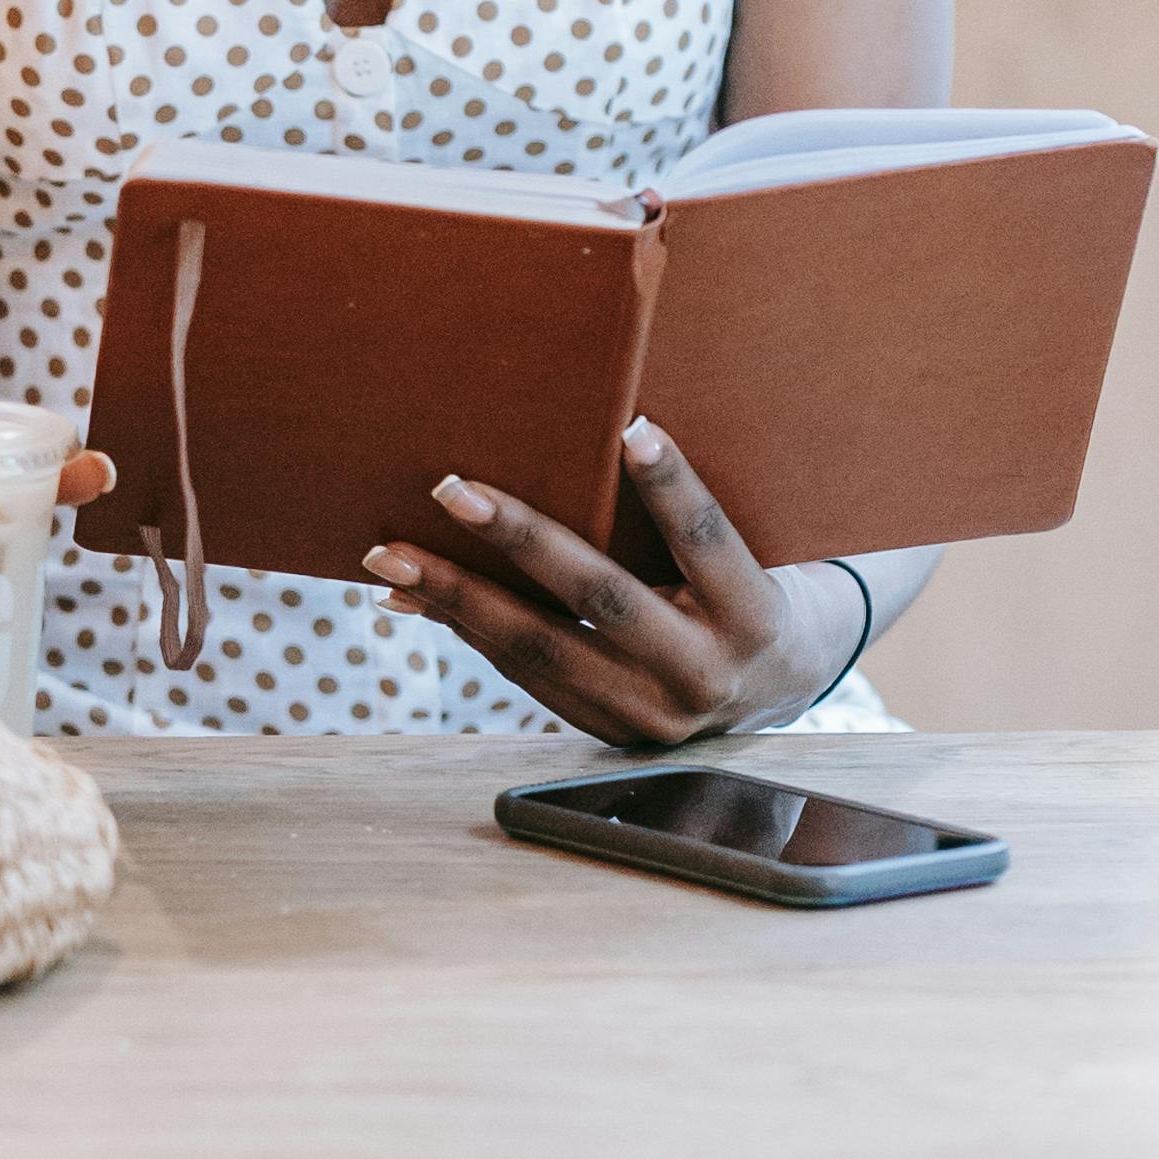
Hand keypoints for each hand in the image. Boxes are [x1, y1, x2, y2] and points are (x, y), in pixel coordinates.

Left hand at [365, 415, 851, 747]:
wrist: (768, 692)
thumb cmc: (742, 594)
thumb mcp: (741, 561)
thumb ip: (682, 526)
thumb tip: (603, 438)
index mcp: (751, 616)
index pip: (705, 541)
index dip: (671, 487)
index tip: (631, 427)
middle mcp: (702, 673)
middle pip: (601, 599)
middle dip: (520, 540)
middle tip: (450, 489)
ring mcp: (649, 714)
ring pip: (542, 649)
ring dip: (457, 598)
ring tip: (390, 557)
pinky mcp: (607, 732)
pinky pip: (525, 674)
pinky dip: (467, 630)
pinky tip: (416, 598)